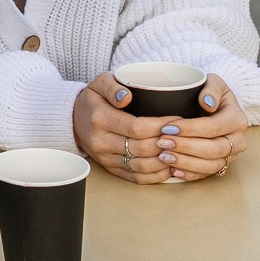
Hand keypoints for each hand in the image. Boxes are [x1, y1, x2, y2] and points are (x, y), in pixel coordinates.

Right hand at [73, 72, 245, 184]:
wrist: (74, 119)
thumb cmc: (94, 98)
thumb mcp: (99, 82)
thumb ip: (113, 86)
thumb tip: (126, 96)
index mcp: (99, 118)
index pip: (136, 127)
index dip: (160, 126)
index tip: (179, 120)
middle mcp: (100, 142)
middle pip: (142, 148)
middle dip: (167, 143)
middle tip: (185, 136)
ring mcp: (106, 159)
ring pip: (141, 167)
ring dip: (164, 161)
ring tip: (181, 151)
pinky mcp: (111, 169)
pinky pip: (137, 178)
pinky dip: (157, 175)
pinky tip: (170, 166)